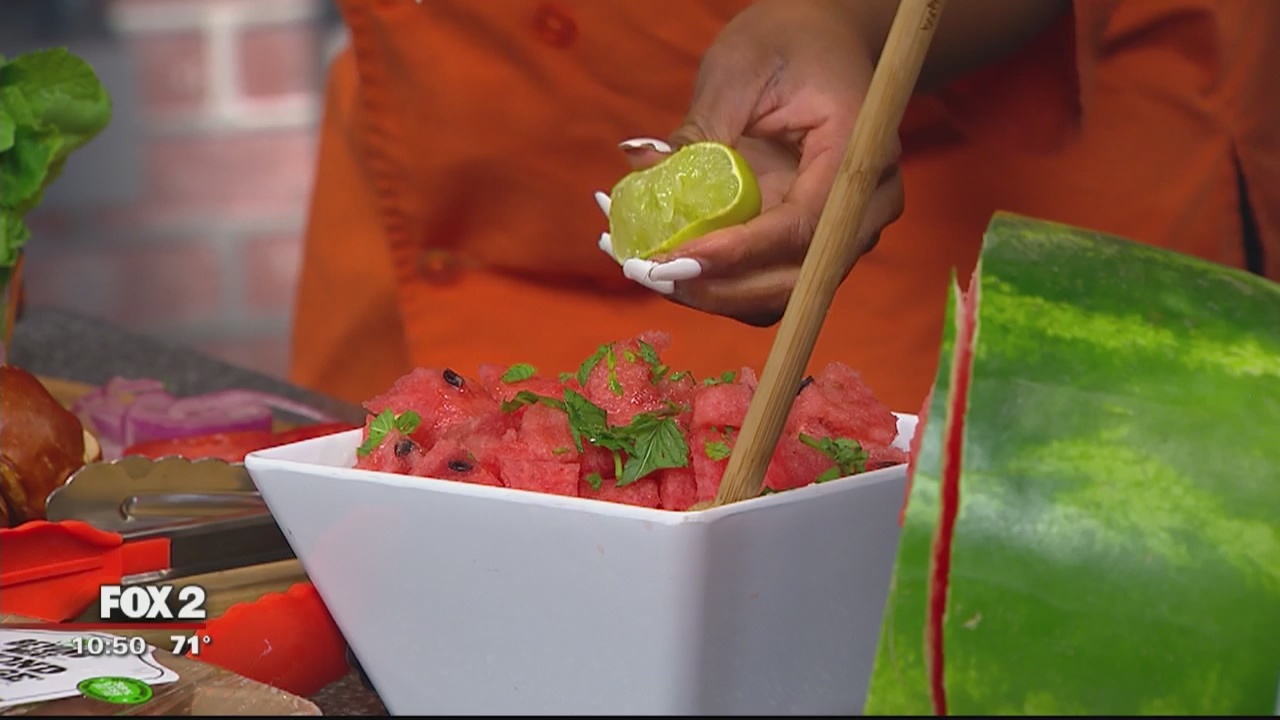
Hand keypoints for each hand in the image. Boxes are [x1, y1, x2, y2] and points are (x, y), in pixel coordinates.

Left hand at [595, 0, 904, 325]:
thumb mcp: (738, 69)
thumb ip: (700, 125)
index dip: (740, 251)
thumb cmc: (786, 45)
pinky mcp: (815, 241)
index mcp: (859, 150)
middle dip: (722, 287)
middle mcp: (865, 202)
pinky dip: (724, 285)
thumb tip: (642, 164)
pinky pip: (772, 281)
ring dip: (719, 294)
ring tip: (655, 275)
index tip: (677, 259)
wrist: (823, 44)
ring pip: (786, 290)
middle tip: (652, 274)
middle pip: (801, 275)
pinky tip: (675, 270)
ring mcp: (844, 228)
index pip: (805, 223)